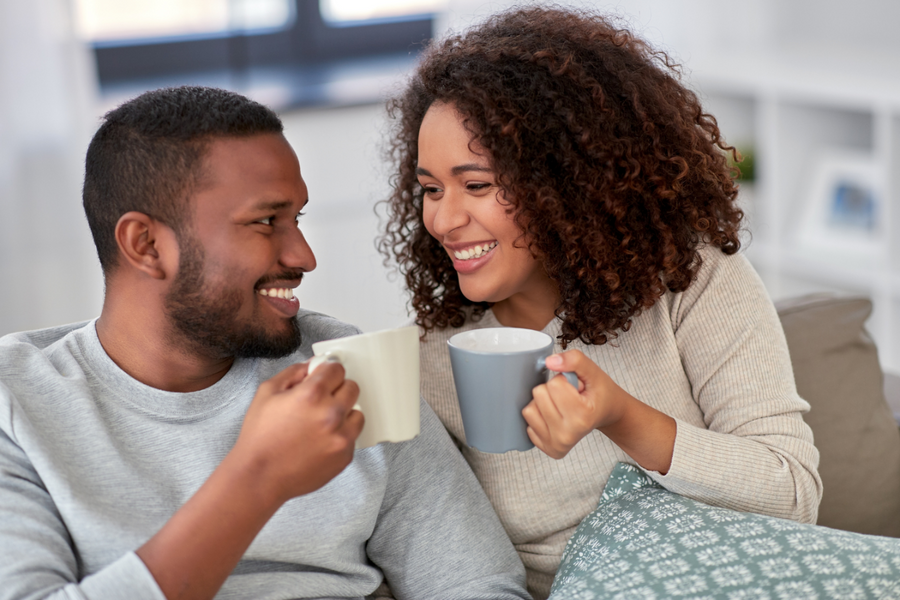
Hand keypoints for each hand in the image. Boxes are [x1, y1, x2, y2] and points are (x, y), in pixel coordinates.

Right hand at [232, 361, 363, 503]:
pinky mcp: (345, 456)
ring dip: (343, 413)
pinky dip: (341, 435)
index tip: (322, 378)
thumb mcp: (267, 392)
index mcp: (312, 394)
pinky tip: (320, 440)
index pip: (337, 369)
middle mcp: (331, 414)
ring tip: (321, 423)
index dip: (326, 372)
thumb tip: (313, 366)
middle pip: (352, 387)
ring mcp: (341, 436)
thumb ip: (294, 373)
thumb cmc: (259, 437)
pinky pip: (353, 436)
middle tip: (320, 400)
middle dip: (337, 390)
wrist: (259, 476)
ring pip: (358, 412)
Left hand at [522, 350, 626, 458]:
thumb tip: (549, 362)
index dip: (563, 380)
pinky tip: (556, 417)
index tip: (576, 389)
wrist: (607, 413)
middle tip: (569, 397)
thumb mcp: (593, 371)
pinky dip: (540, 416)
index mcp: (582, 416)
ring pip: (529, 409)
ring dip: (543, 403)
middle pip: (539, 395)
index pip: (554, 384)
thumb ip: (574, 360)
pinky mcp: (548, 449)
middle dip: (552, 390)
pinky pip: (528, 423)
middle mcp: (568, 435)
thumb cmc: (600, 393)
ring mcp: (557, 444)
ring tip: (562, 406)